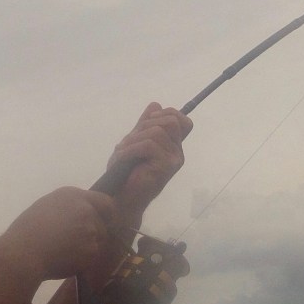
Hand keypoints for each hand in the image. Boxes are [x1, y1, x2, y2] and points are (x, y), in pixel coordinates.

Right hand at [0, 187, 117, 281]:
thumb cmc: (26, 231)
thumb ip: (69, 207)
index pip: (105, 201)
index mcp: (74, 195)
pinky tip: (64, 260)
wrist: (23, 253)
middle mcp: (86, 209)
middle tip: (76, 244)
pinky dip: (82, 260)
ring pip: (98, 241)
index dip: (108, 213)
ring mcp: (91, 229)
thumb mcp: (47, 206)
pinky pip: (92, 256)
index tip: (106, 221)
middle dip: (94, 234)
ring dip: (87, 247)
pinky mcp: (91, 249)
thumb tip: (80, 213)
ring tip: (64, 252)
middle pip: (102, 224)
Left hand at [105, 103, 192, 219]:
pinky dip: (130, 149)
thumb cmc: (127, 173)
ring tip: (123, 152)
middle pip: (171, 120)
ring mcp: (174, 160)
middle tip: (131, 140)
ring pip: (157, 132)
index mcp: (172, 146)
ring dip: (134, 139)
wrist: (122, 198)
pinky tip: (123, 157)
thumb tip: (155, 105)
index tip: (146, 124)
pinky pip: (148, 145)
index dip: (165, 114)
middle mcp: (177, 152)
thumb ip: (145, 125)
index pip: (181, 120)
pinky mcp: (166, 167)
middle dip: (146, 124)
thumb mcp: (134, 142)